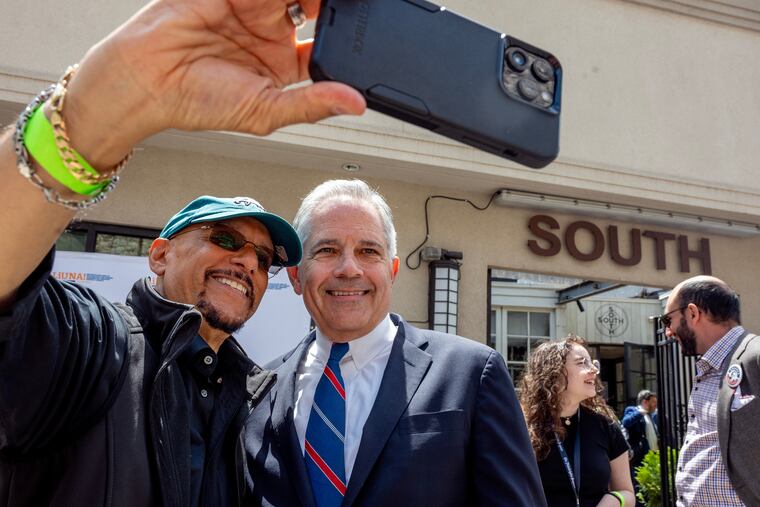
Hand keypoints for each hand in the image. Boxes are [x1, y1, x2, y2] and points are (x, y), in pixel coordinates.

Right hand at [61, 0, 365, 167]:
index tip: (373, 29)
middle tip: (358, 5)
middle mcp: (272, 30)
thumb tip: (355, 105)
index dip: (351, 36)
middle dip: (335, 5)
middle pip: (318, 5)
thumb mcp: (265, 110)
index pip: (329, 42)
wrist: (146, 79)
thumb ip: (312, 104)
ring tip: (321, 3)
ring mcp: (253, 5)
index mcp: (284, 63)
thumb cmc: (198, 101)